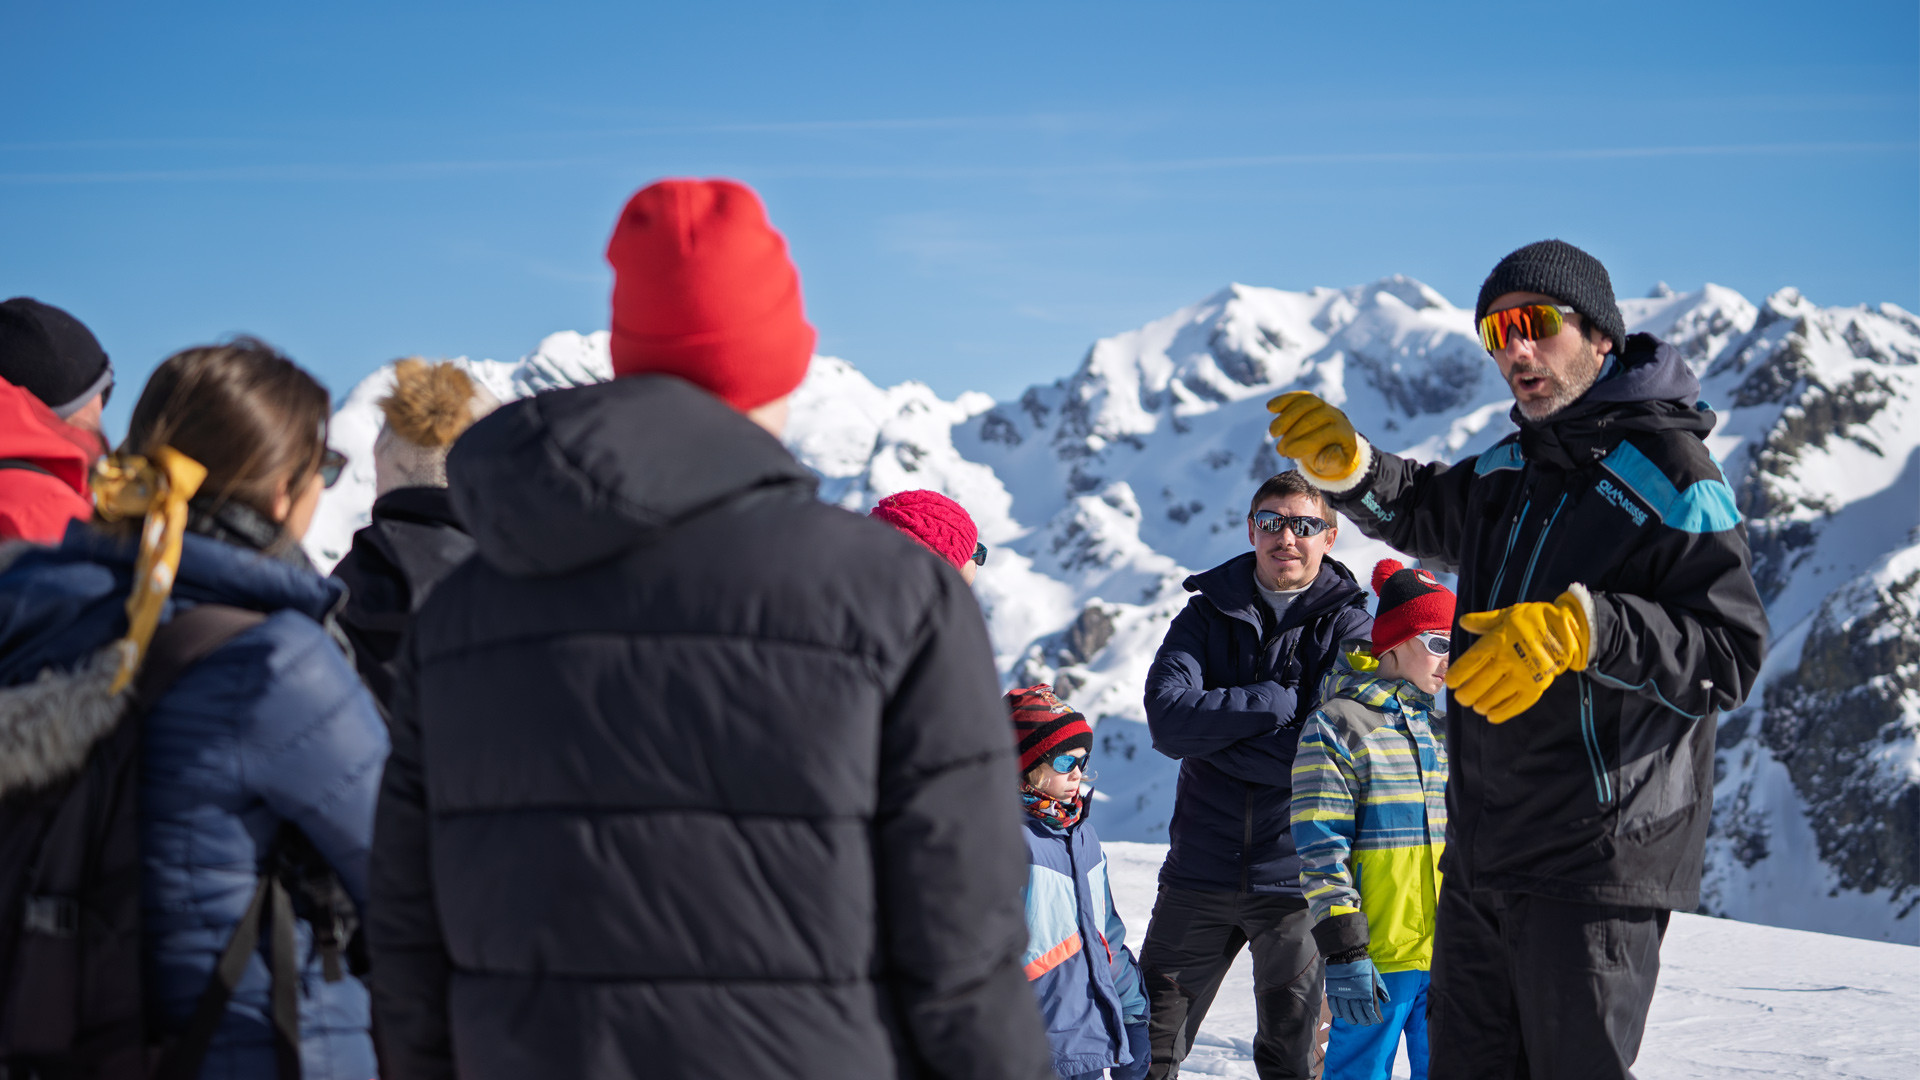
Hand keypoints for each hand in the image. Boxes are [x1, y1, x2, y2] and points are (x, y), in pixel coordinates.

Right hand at [1266, 392, 1361, 484]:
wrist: (1332, 441)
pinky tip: (1270, 407)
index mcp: (1343, 432)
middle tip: (1280, 450)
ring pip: (1304, 404)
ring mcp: (1322, 405)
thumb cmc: (1330, 456)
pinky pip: (1297, 396)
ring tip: (1273, 433)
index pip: (1324, 434)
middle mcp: (1335, 415)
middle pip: (1312, 419)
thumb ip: (1334, 462)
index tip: (1289, 454)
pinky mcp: (1309, 400)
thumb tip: (1332, 451)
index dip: (1305, 443)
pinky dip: (1283, 400)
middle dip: (1292, 434)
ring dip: (1285, 417)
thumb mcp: (1335, 465)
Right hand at [1324, 957, 1389, 1025]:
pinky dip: (1338, 1013)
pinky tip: (1341, 1015)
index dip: (1374, 1018)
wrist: (1346, 952)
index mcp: (1367, 992)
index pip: (1371, 1011)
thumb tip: (1386, 1001)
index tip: (1377, 1020)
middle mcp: (1355, 995)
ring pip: (1347, 1013)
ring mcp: (1343, 993)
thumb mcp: (1376, 975)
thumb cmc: (1363, 964)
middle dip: (1364, 1021)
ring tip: (1354, 1020)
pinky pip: (1334, 1006)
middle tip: (1366, 1021)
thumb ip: (1381, 989)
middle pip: (1359, 1015)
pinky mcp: (1333, 990)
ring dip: (1351, 1019)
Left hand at [1447, 590, 1591, 722]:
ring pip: (1493, 697)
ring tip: (1475, 705)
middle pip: (1479, 684)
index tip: (1450, 683)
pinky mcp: (1535, 688)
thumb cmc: (1531, 621)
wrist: (1565, 630)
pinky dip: (1500, 713)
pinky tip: (1490, 716)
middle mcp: (1508, 660)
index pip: (1470, 662)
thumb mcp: (1506, 614)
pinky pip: (1514, 706)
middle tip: (1461, 697)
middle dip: (1466, 695)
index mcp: (1497, 641)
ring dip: (1480, 705)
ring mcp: (1522, 676)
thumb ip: (1483, 621)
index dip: (1458, 675)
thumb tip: (1462, 622)